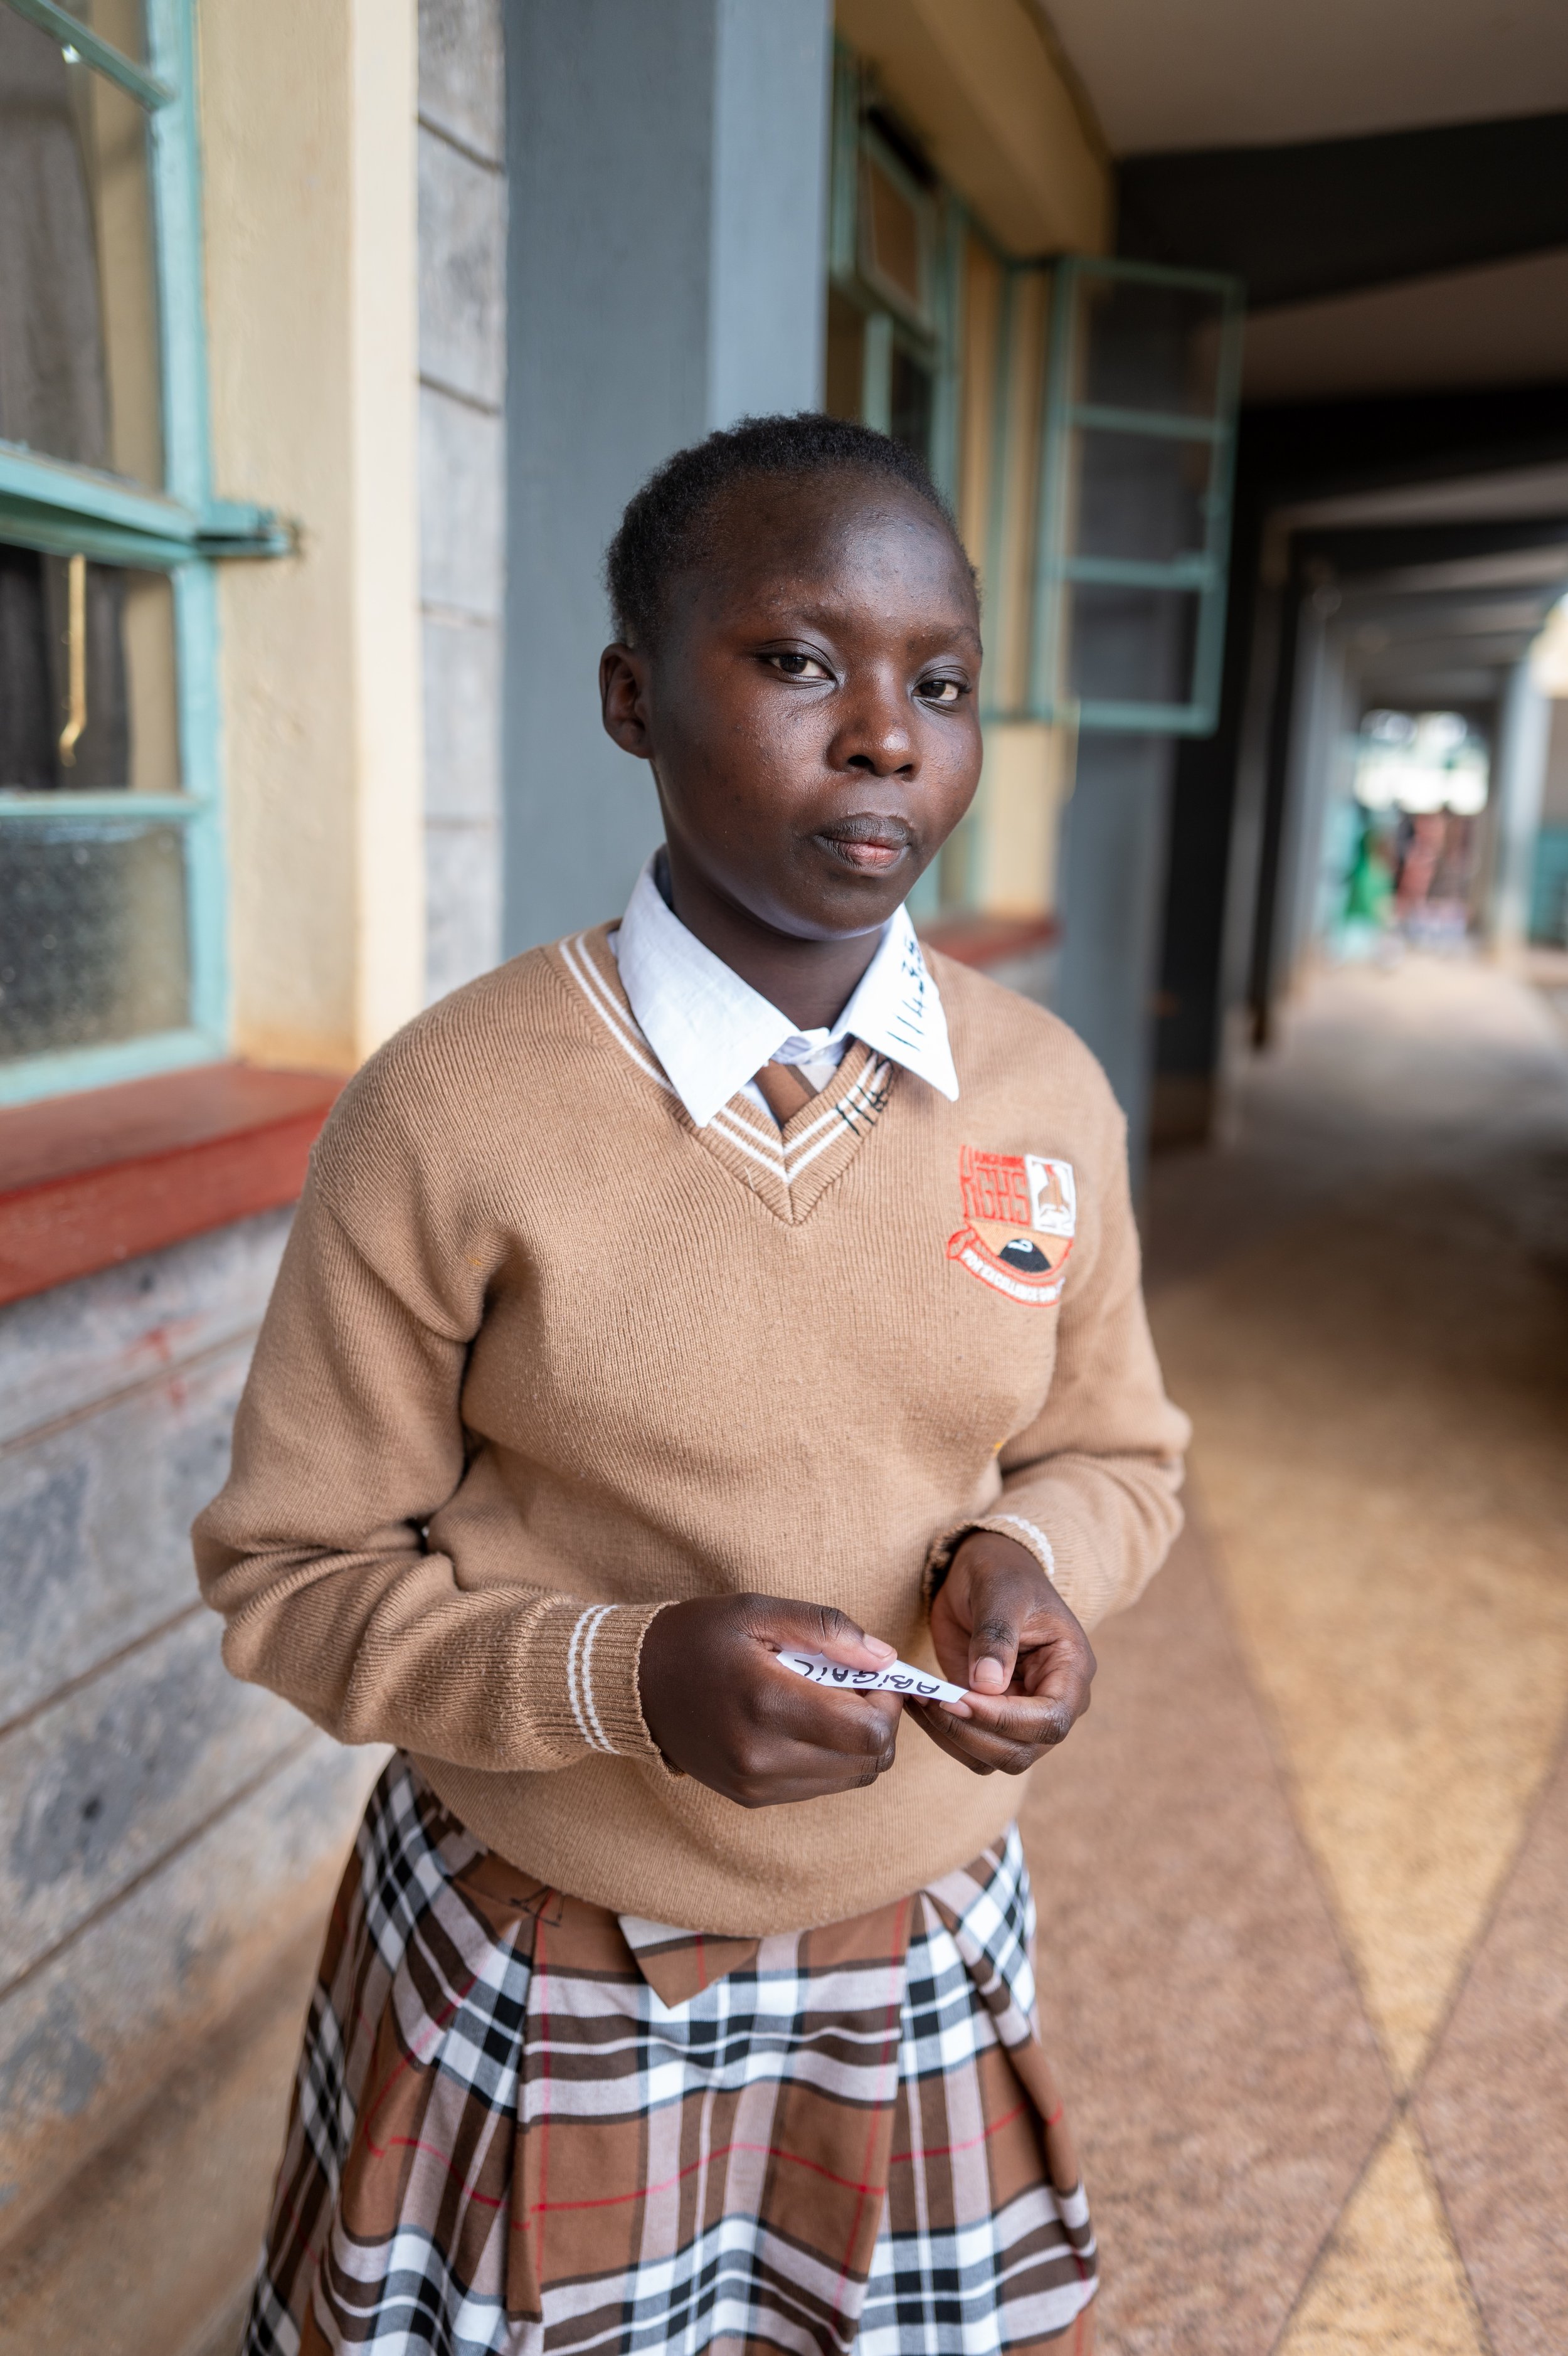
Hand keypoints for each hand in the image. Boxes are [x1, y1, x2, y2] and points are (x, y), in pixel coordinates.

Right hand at [638, 1595, 904, 1807]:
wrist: (634, 1684)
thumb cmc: (700, 1637)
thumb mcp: (759, 1611)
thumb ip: (827, 1628)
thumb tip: (885, 1658)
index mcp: (767, 1702)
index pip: (868, 1731)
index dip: (888, 1703)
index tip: (872, 1675)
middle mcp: (762, 1755)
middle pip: (868, 1762)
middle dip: (878, 1723)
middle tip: (854, 1687)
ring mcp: (755, 1784)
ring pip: (849, 1779)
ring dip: (855, 1743)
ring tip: (825, 1703)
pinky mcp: (750, 1797)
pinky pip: (819, 1787)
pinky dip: (828, 1758)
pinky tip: (803, 1724)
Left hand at [908, 1531, 1094, 1776]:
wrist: (984, 1571)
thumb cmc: (1001, 1573)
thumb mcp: (1000, 1592)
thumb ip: (996, 1635)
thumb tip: (987, 1686)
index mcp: (1071, 1669)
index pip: (1051, 1719)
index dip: (1007, 1719)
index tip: (963, 1697)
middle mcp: (1053, 1700)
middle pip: (1023, 1750)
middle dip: (974, 1733)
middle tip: (934, 1701)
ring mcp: (1021, 1714)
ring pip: (994, 1758)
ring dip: (953, 1738)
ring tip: (920, 1700)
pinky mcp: (990, 1716)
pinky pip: (970, 1745)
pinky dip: (943, 1735)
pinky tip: (919, 1705)